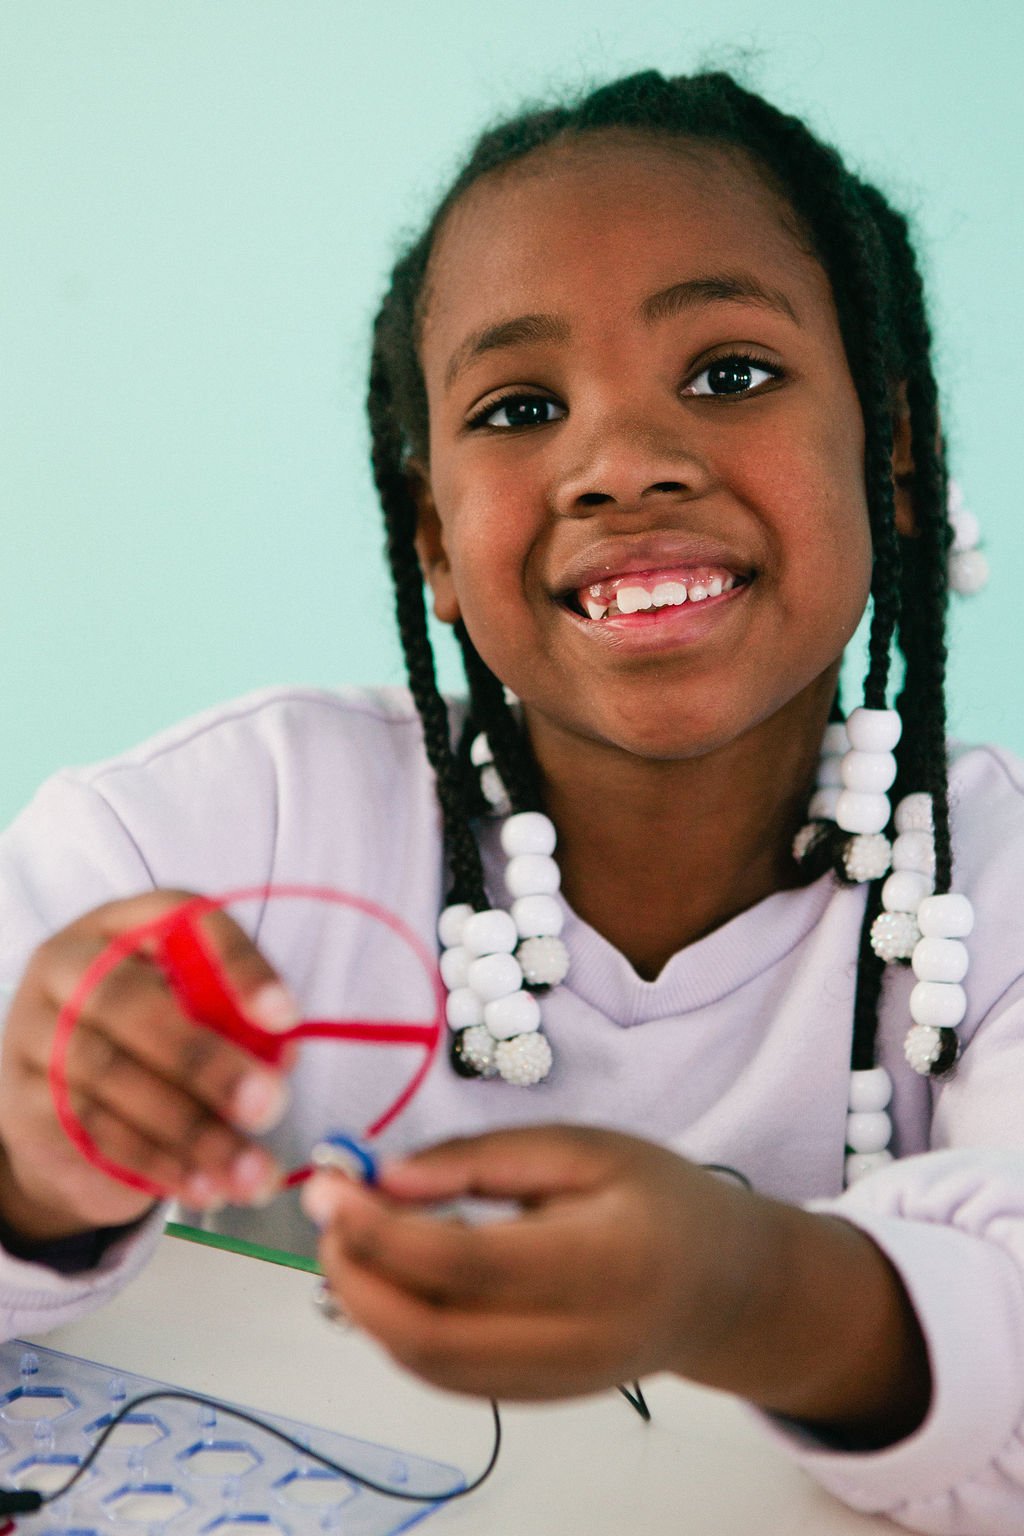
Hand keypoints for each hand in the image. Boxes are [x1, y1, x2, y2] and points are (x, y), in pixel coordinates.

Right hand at [0, 890, 297, 1241]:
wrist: (65, 1111)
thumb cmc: (150, 1045)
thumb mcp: (194, 1017)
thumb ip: (237, 1023)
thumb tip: (283, 1053)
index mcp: (122, 925)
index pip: (179, 917)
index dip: (236, 964)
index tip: (287, 1016)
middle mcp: (67, 965)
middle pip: (129, 1001)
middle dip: (206, 1059)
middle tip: (270, 1105)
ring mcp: (33, 1031)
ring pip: (109, 1076)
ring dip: (191, 1130)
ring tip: (251, 1169)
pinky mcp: (22, 1100)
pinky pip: (90, 1129)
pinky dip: (155, 1162)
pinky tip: (203, 1186)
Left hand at [301, 1125, 754, 1400]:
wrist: (725, 1287)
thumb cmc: (659, 1199)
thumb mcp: (583, 1147)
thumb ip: (482, 1160)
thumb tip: (386, 1179)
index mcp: (599, 1263)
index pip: (460, 1263)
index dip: (378, 1229)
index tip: (329, 1186)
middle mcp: (575, 1341)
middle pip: (429, 1337)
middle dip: (354, 1279)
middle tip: (327, 1216)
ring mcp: (555, 1384)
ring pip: (427, 1368)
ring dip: (367, 1307)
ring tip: (350, 1240)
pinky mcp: (537, 1401)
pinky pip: (447, 1378)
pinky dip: (398, 1332)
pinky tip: (389, 1278)